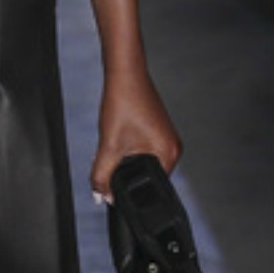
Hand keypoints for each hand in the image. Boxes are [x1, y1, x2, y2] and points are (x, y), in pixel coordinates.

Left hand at [92, 65, 180, 198]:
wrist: (125, 76)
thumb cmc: (123, 103)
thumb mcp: (108, 145)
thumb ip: (102, 174)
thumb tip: (100, 196)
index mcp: (168, 153)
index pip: (150, 185)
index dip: (128, 189)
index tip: (112, 184)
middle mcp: (173, 148)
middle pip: (144, 175)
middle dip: (122, 173)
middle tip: (108, 156)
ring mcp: (166, 140)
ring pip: (141, 163)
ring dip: (123, 161)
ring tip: (113, 141)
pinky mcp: (158, 133)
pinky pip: (142, 151)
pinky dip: (127, 151)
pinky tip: (117, 138)